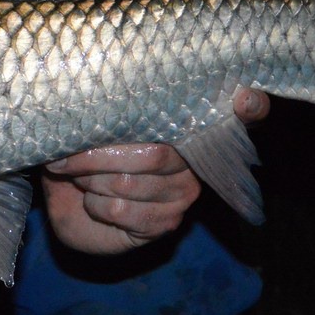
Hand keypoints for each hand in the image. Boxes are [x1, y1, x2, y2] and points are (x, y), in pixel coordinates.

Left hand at [40, 87, 269, 254]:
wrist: (64, 202)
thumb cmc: (81, 154)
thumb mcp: (89, 125)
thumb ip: (107, 108)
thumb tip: (96, 90)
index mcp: (178, 124)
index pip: (234, 113)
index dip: (250, 107)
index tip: (249, 99)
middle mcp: (192, 158)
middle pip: (152, 154)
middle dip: (97, 156)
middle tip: (68, 158)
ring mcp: (183, 193)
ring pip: (129, 183)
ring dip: (90, 181)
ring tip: (79, 178)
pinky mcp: (165, 223)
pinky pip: (123, 211)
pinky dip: (95, 205)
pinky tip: (93, 202)